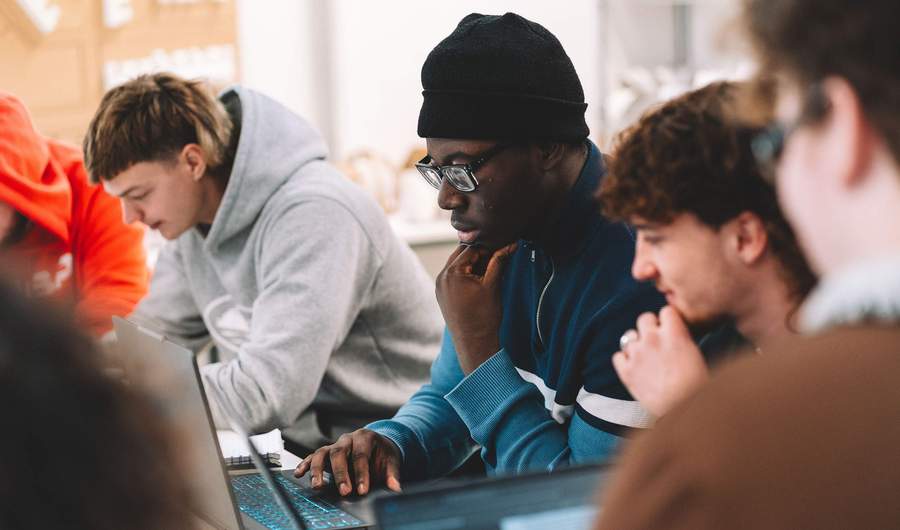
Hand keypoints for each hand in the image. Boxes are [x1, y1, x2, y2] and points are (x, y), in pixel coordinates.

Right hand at [293, 428, 401, 495]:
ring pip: (323, 453)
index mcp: (366, 437)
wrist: (377, 444)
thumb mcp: (391, 460)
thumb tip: (395, 488)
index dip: (361, 473)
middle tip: (344, 491)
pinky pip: (313, 456)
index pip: (361, 455)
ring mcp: (335, 444)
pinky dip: (305, 464)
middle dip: (341, 473)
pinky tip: (299, 474)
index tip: (362, 490)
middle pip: (340, 453)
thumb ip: (392, 474)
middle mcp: (348, 438)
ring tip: (317, 486)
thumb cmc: (382, 453)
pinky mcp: (326, 452)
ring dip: (318, 470)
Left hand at [435, 243, 516, 373]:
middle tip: (497, 257)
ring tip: (490, 269)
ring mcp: (440, 286)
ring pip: (458, 264)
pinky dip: (466, 273)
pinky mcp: (442, 294)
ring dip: (473, 263)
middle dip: (479, 254)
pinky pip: (454, 276)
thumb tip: (511, 244)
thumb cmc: (484, 316)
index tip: (501, 248)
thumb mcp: (493, 285)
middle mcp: (441, 277)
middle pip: (461, 254)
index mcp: (452, 272)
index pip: (471, 248)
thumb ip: (499, 261)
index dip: (488, 247)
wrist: (474, 344)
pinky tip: (480, 279)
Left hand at [612, 305, 708, 417]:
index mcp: (674, 333)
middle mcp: (652, 338)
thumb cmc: (697, 386)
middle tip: (658, 342)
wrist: (682, 410)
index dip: (669, 320)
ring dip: (636, 343)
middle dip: (650, 327)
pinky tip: (634, 368)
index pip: (666, 311)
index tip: (671, 328)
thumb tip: (676, 336)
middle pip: (644, 318)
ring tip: (646, 357)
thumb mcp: (696, 355)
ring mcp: (636, 354)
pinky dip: (624, 360)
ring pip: (629, 336)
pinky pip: (617, 356)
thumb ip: (682, 340)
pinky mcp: (626, 371)